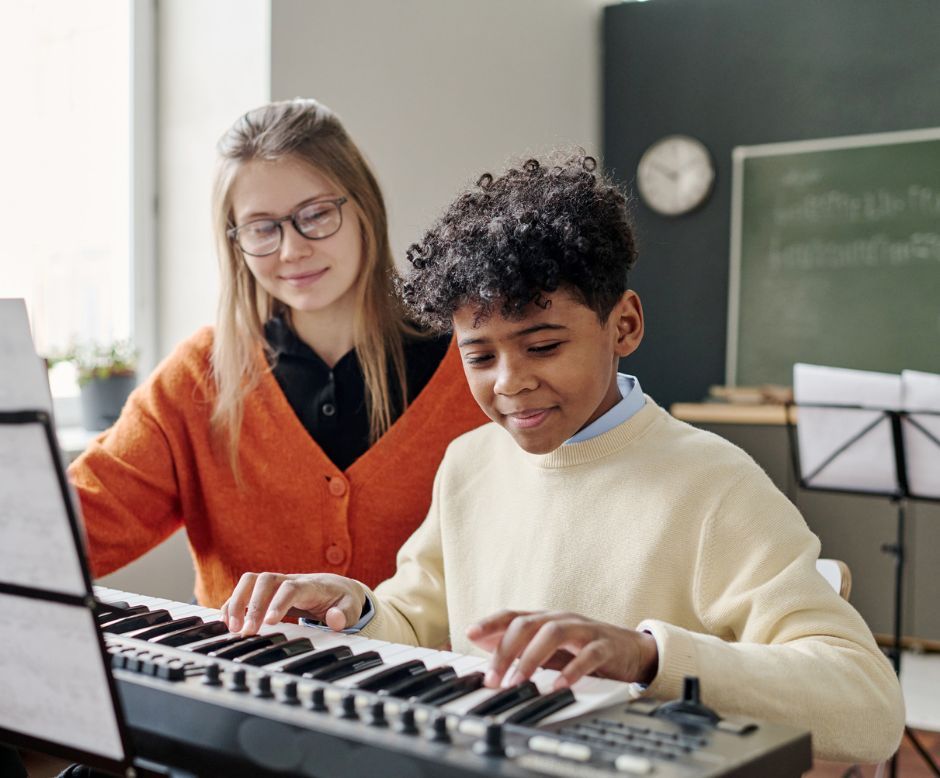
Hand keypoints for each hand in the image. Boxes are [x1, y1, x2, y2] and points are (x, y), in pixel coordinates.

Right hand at [220, 572, 365, 635]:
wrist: (336, 587)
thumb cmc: (341, 599)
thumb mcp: (350, 607)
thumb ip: (345, 614)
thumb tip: (334, 619)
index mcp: (310, 585)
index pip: (291, 588)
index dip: (278, 602)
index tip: (270, 622)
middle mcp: (289, 580)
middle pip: (265, 580)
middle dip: (252, 604)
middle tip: (246, 631)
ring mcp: (276, 584)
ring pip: (250, 581)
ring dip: (237, 602)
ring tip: (233, 628)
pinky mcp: (266, 591)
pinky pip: (244, 590)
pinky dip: (232, 604)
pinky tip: (228, 623)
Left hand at [466, 610, 658, 689]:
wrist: (632, 651)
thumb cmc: (584, 648)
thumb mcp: (549, 648)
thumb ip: (518, 645)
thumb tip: (481, 642)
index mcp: (546, 619)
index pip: (513, 615)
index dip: (491, 621)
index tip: (470, 633)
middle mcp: (562, 620)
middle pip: (528, 624)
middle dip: (505, 650)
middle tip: (492, 677)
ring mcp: (584, 630)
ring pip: (552, 633)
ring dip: (530, 658)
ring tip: (517, 682)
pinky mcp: (605, 646)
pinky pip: (587, 655)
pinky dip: (571, 671)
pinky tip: (557, 686)